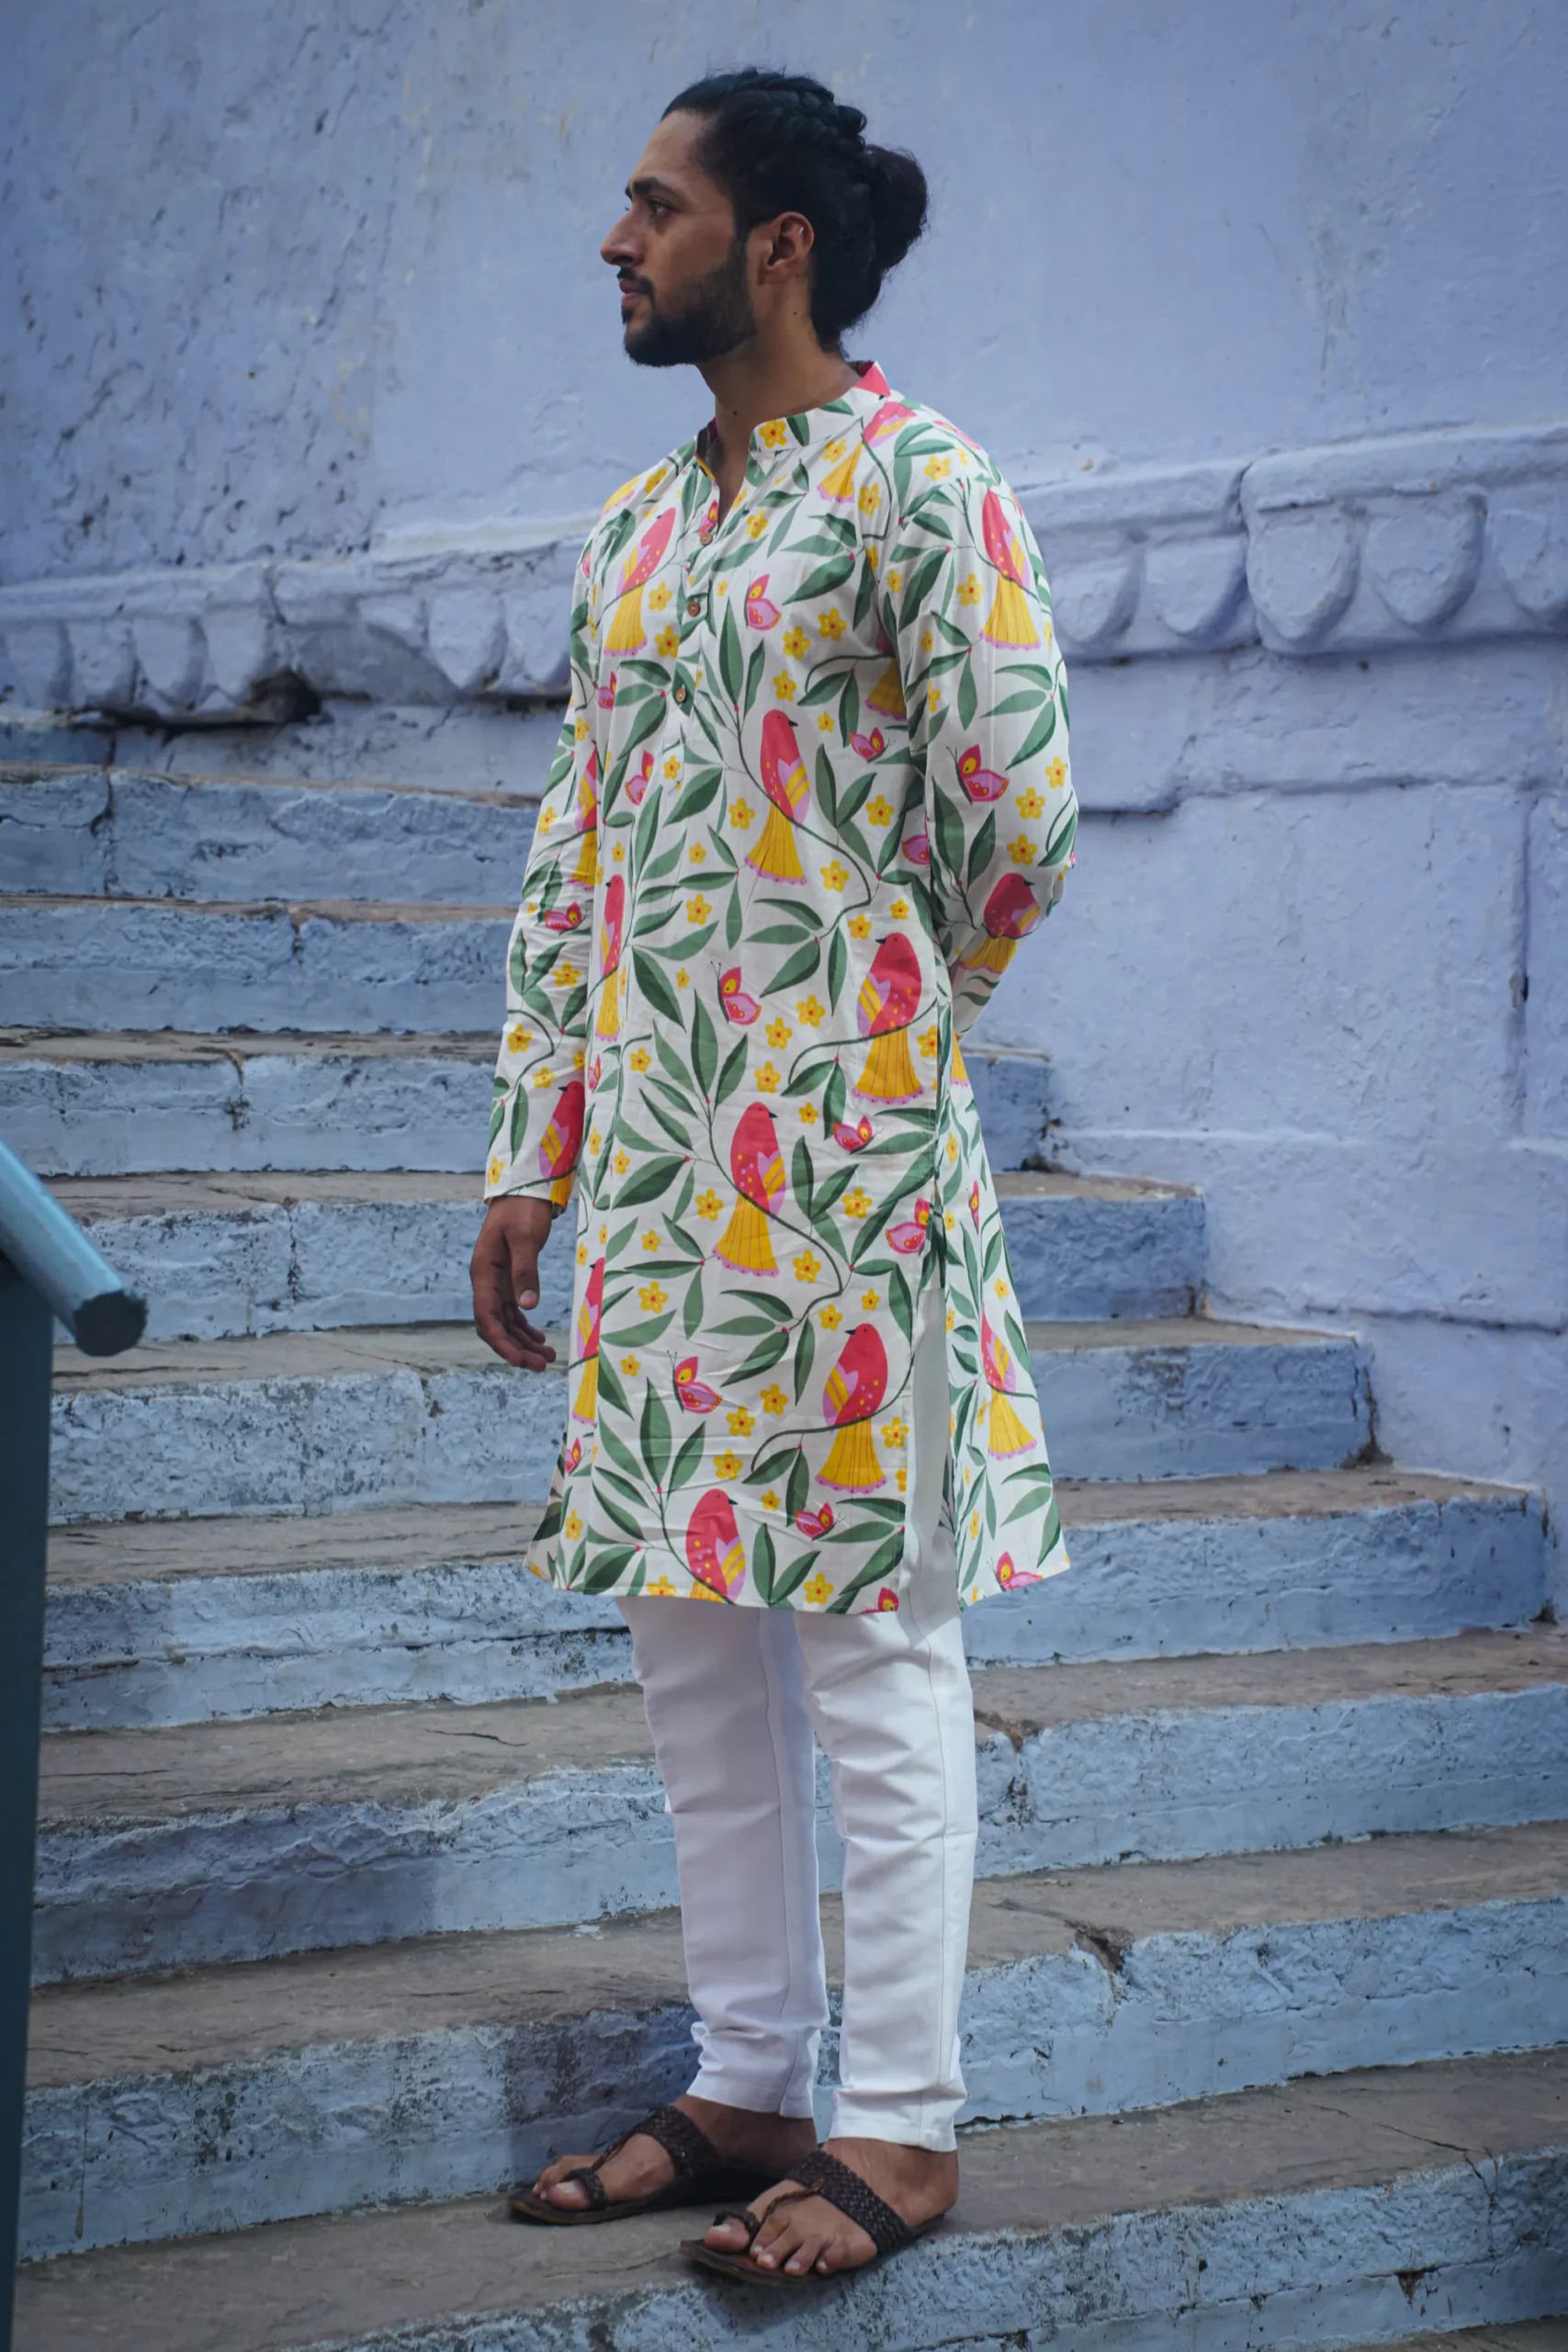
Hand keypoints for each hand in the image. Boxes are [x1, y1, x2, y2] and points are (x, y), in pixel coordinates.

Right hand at [470, 1196, 558, 1369]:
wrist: (523, 1192)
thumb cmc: (522, 1211)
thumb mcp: (525, 1239)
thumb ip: (526, 1272)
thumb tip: (528, 1307)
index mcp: (483, 1273)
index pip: (487, 1318)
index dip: (501, 1343)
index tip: (519, 1361)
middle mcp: (486, 1283)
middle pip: (495, 1326)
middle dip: (515, 1349)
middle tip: (540, 1366)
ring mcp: (496, 1284)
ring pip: (505, 1323)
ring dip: (523, 1343)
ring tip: (547, 1358)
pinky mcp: (509, 1281)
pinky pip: (513, 1313)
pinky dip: (525, 1328)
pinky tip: (540, 1340)